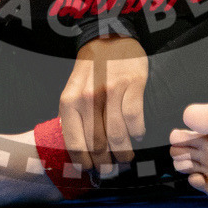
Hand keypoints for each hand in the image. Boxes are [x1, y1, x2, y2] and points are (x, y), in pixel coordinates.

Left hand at [59, 36, 147, 170]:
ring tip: (126, 158)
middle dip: (105, 163)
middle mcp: (88, 96)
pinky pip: (134, 120)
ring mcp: (111, 90)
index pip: (75, 142)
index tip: (90, 171)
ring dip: (123, 153)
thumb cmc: (91, 69)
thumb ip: (75, 117)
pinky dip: (137, 133)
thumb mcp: (74, 89)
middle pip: (97, 143)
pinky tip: (137, 135)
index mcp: (69, 100)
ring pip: (117, 135)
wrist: (109, 37)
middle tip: (110, 170)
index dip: (83, 162)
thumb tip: (80, 152)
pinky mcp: (132, 84)